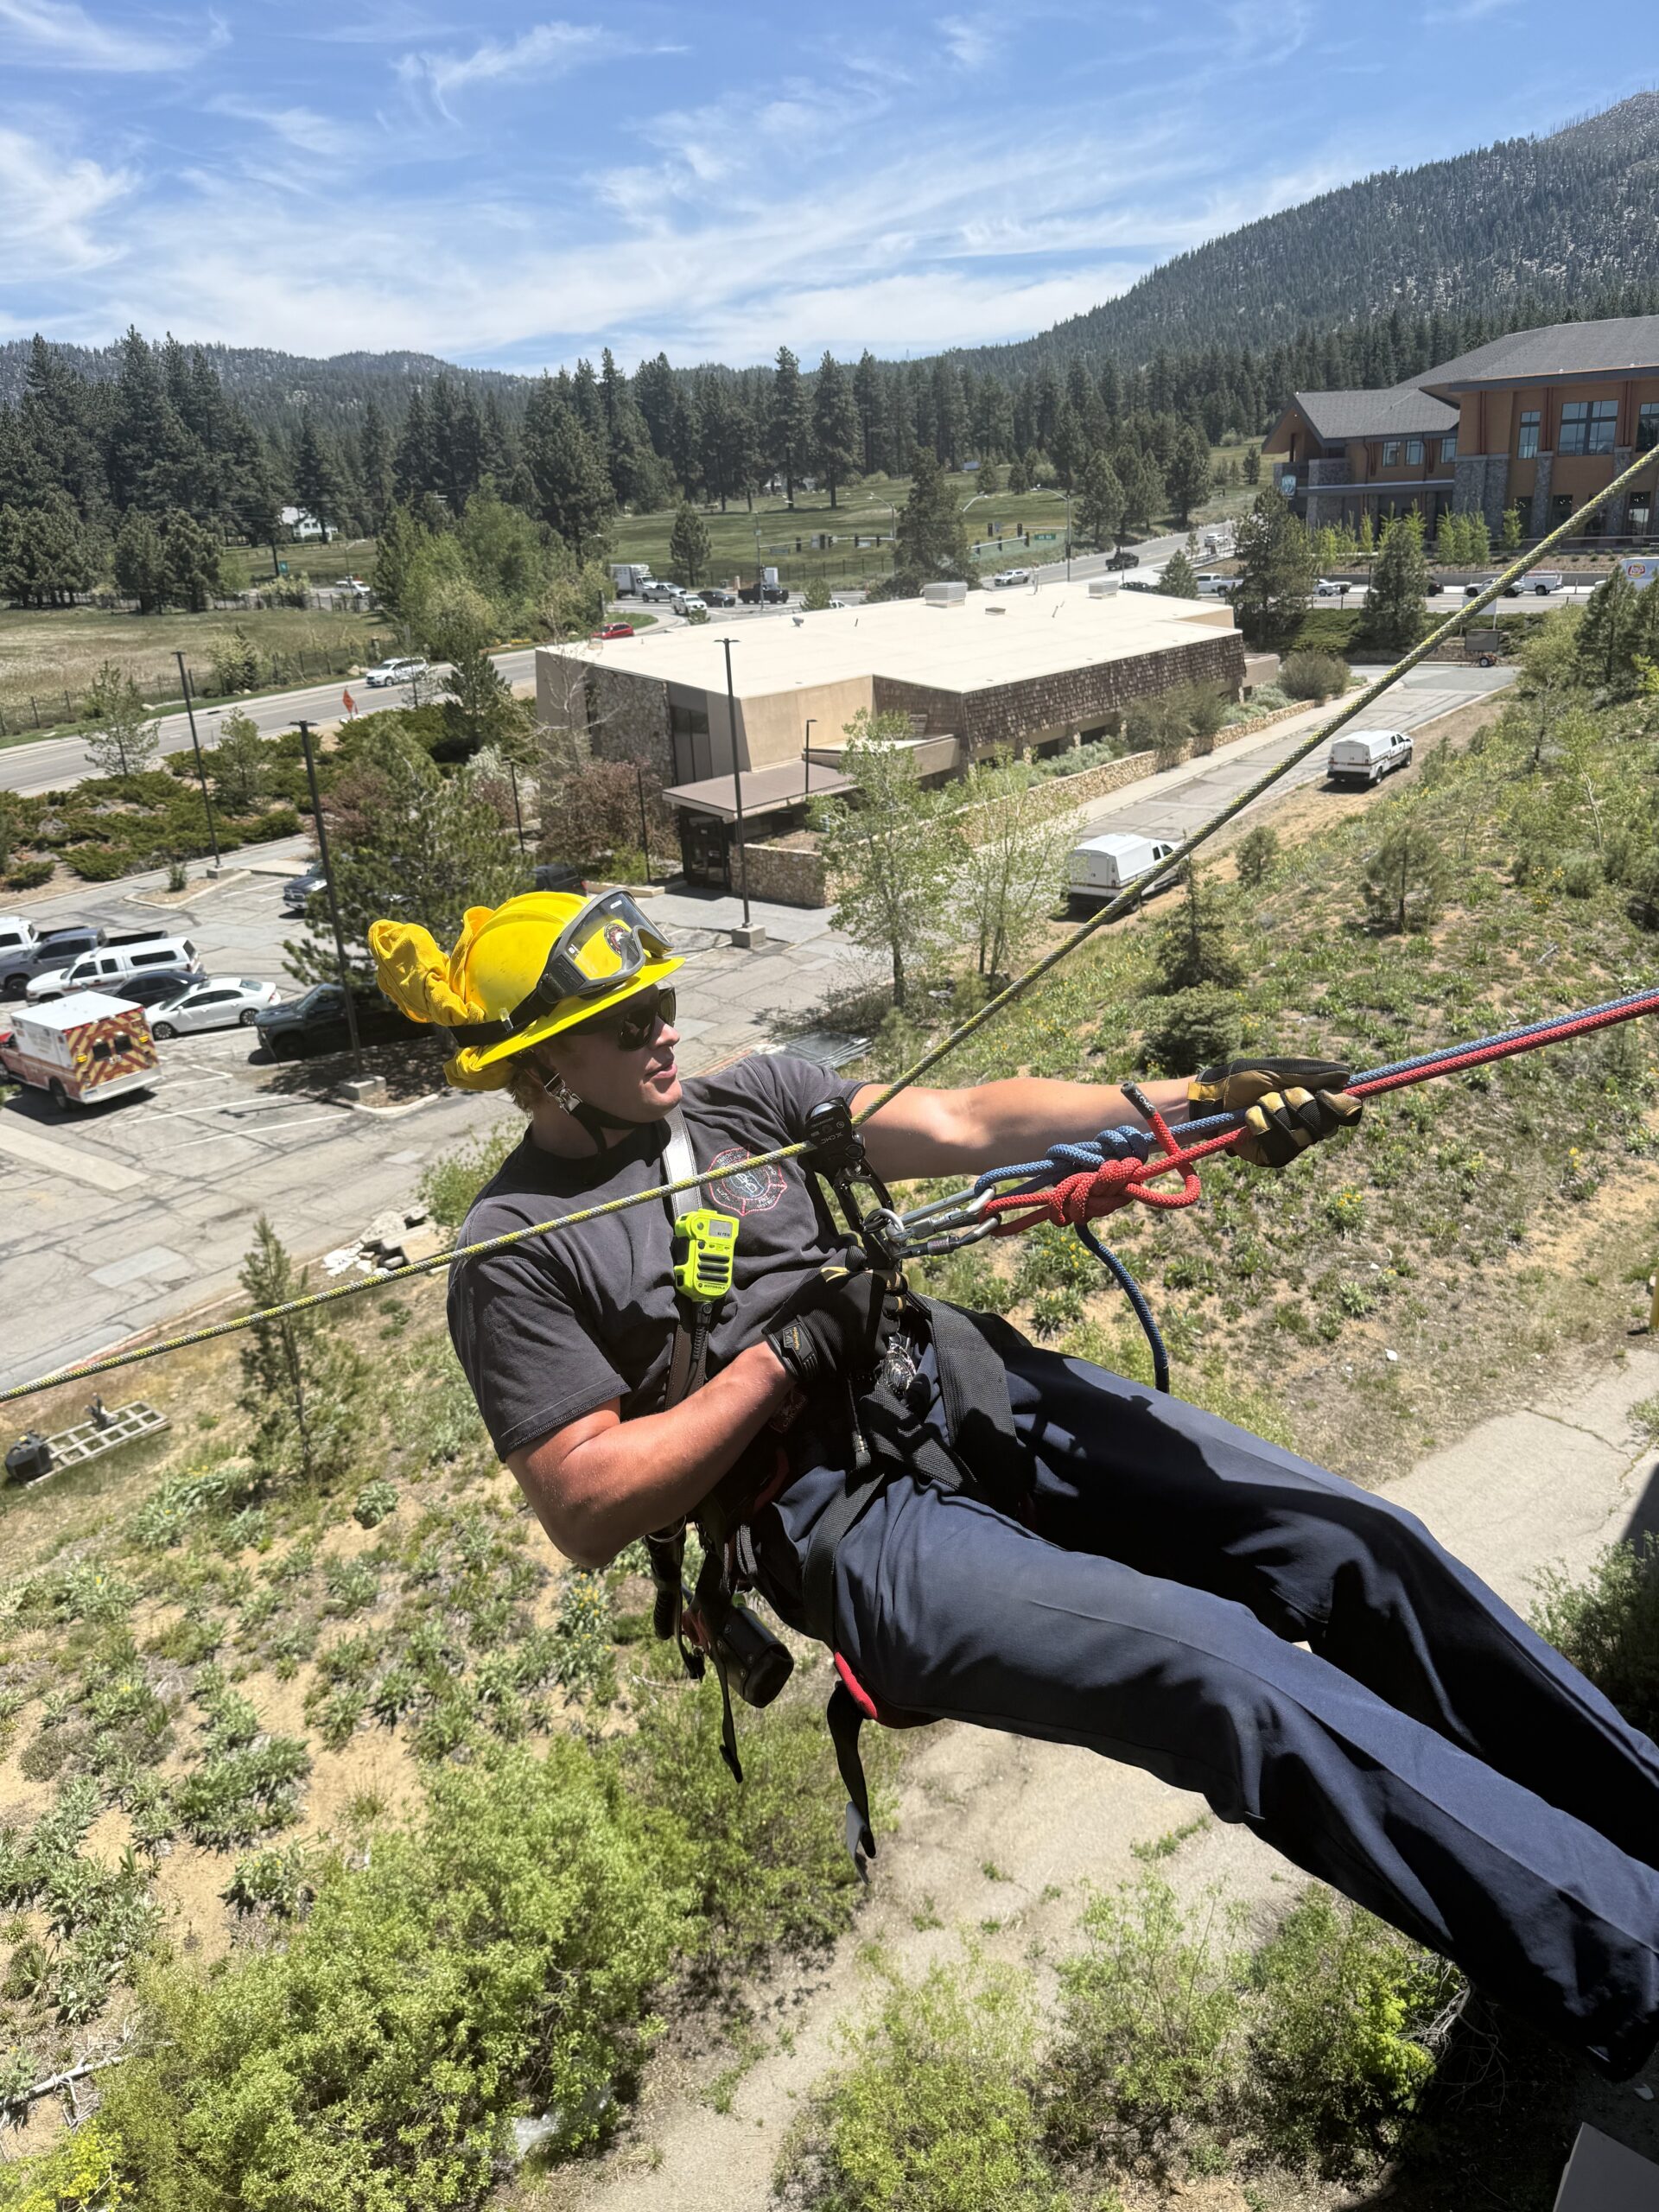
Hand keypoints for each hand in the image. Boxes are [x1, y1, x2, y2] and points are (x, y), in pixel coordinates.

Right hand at [762, 1265, 888, 1388]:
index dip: (895, 1283)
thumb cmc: (810, 1306)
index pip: (898, 1280)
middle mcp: (879, 1305)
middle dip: (889, 1306)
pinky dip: (875, 1345)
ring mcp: (879, 1329)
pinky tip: (860, 1343)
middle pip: (898, 1304)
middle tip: (875, 1311)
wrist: (802, 1341)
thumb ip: (850, 1270)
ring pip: (892, 1326)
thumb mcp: (827, 1277)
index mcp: (869, 1284)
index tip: (892, 1287)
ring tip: (866, 1329)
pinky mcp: (876, 1350)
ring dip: (883, 1326)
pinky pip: (883, 1345)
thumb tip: (861, 1260)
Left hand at [1190, 1057, 1362, 1168]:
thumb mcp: (1278, 1070)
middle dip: (1300, 1103)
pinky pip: (1279, 1148)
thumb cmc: (1246, 1079)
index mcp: (1318, 1102)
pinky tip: (1249, 1119)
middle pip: (1327, 1125)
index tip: (1323, 1093)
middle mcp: (1310, 1126)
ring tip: (1259, 1103)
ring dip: (1276, 1112)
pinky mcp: (1273, 1157)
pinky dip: (1261, 1126)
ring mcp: (1293, 1144)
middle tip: (1282, 1093)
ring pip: (1301, 1136)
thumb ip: (1311, 1073)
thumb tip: (1346, 1075)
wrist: (1214, 1097)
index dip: (1340, 1105)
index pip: (1348, 1111)